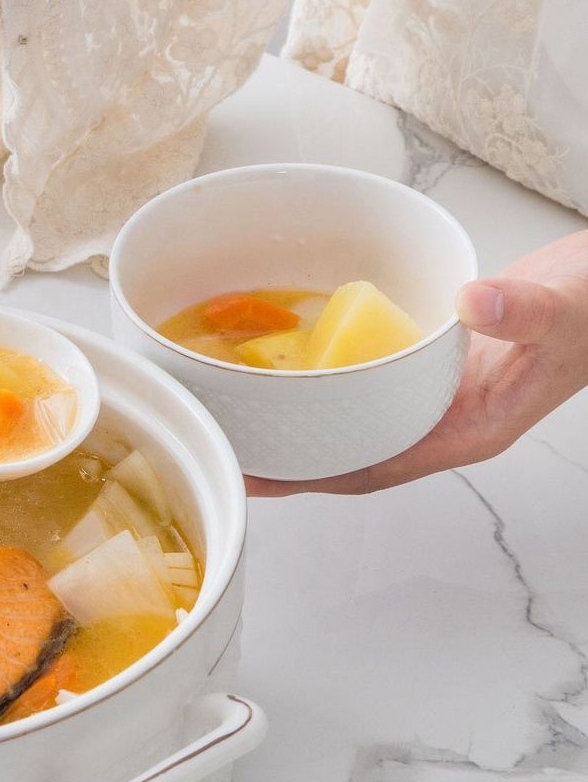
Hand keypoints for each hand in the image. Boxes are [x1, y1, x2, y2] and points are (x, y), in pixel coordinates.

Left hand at [247, 229, 587, 495]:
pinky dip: (329, 379)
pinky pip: (368, 381)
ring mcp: (437, 395)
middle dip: (290, 458)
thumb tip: (472, 304)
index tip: (260, 476)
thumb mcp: (568, 309)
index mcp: (470, 430)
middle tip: (227, 445)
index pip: (374, 468)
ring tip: (242, 414)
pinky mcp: (430, 363)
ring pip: (355, 421)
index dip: (313, 477)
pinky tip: (292, 365)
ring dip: (303, 422)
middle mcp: (445, 420)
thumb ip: (524, 312)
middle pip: (351, 453)